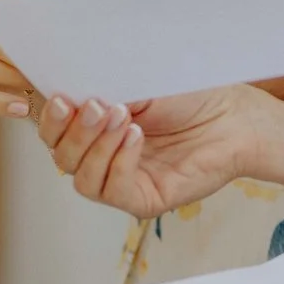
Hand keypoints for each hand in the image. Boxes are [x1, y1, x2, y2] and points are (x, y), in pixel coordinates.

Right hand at [0, 0, 49, 116]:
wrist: (38, 19)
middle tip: (41, 71)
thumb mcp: (55, 0)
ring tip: (33, 88)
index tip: (48, 44)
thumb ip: (53, 14)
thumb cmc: (50, 9)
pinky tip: (19, 108)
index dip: (25, 22)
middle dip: (12, 56)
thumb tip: (56, 43)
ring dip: (4, 79)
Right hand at [34, 85, 265, 218]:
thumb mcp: (137, 84)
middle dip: (75, 131)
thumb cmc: (190, 95)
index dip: (50, 119)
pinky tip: (136, 137)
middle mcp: (102, 156)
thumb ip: (102, 90)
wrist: (233, 115)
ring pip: (81, 177)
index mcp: (94, 127)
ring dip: (96, 146)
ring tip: (123, 117)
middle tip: (97, 106)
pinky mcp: (143, 200)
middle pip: (60, 156)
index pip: (53, 131)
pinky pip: (112, 191)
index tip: (61, 98)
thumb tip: (69, 93)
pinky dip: (119, 162)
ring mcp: (121, 180)